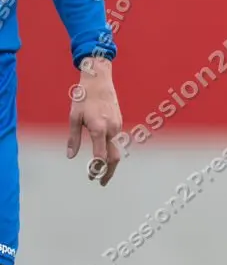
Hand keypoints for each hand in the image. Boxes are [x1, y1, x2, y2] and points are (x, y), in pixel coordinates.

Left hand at [67, 57, 121, 186]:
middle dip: (109, 172)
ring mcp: (118, 125)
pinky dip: (113, 151)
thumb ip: (73, 138)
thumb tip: (70, 156)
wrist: (99, 81)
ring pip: (118, 149)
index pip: (100, 156)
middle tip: (102, 183)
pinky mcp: (119, 122)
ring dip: (112, 163)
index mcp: (99, 128)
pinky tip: (106, 155)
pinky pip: (117, 140)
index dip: (96, 169)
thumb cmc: (83, 99)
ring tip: (104, 172)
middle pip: (114, 156)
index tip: (91, 177)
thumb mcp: (73, 118)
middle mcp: (111, 128)